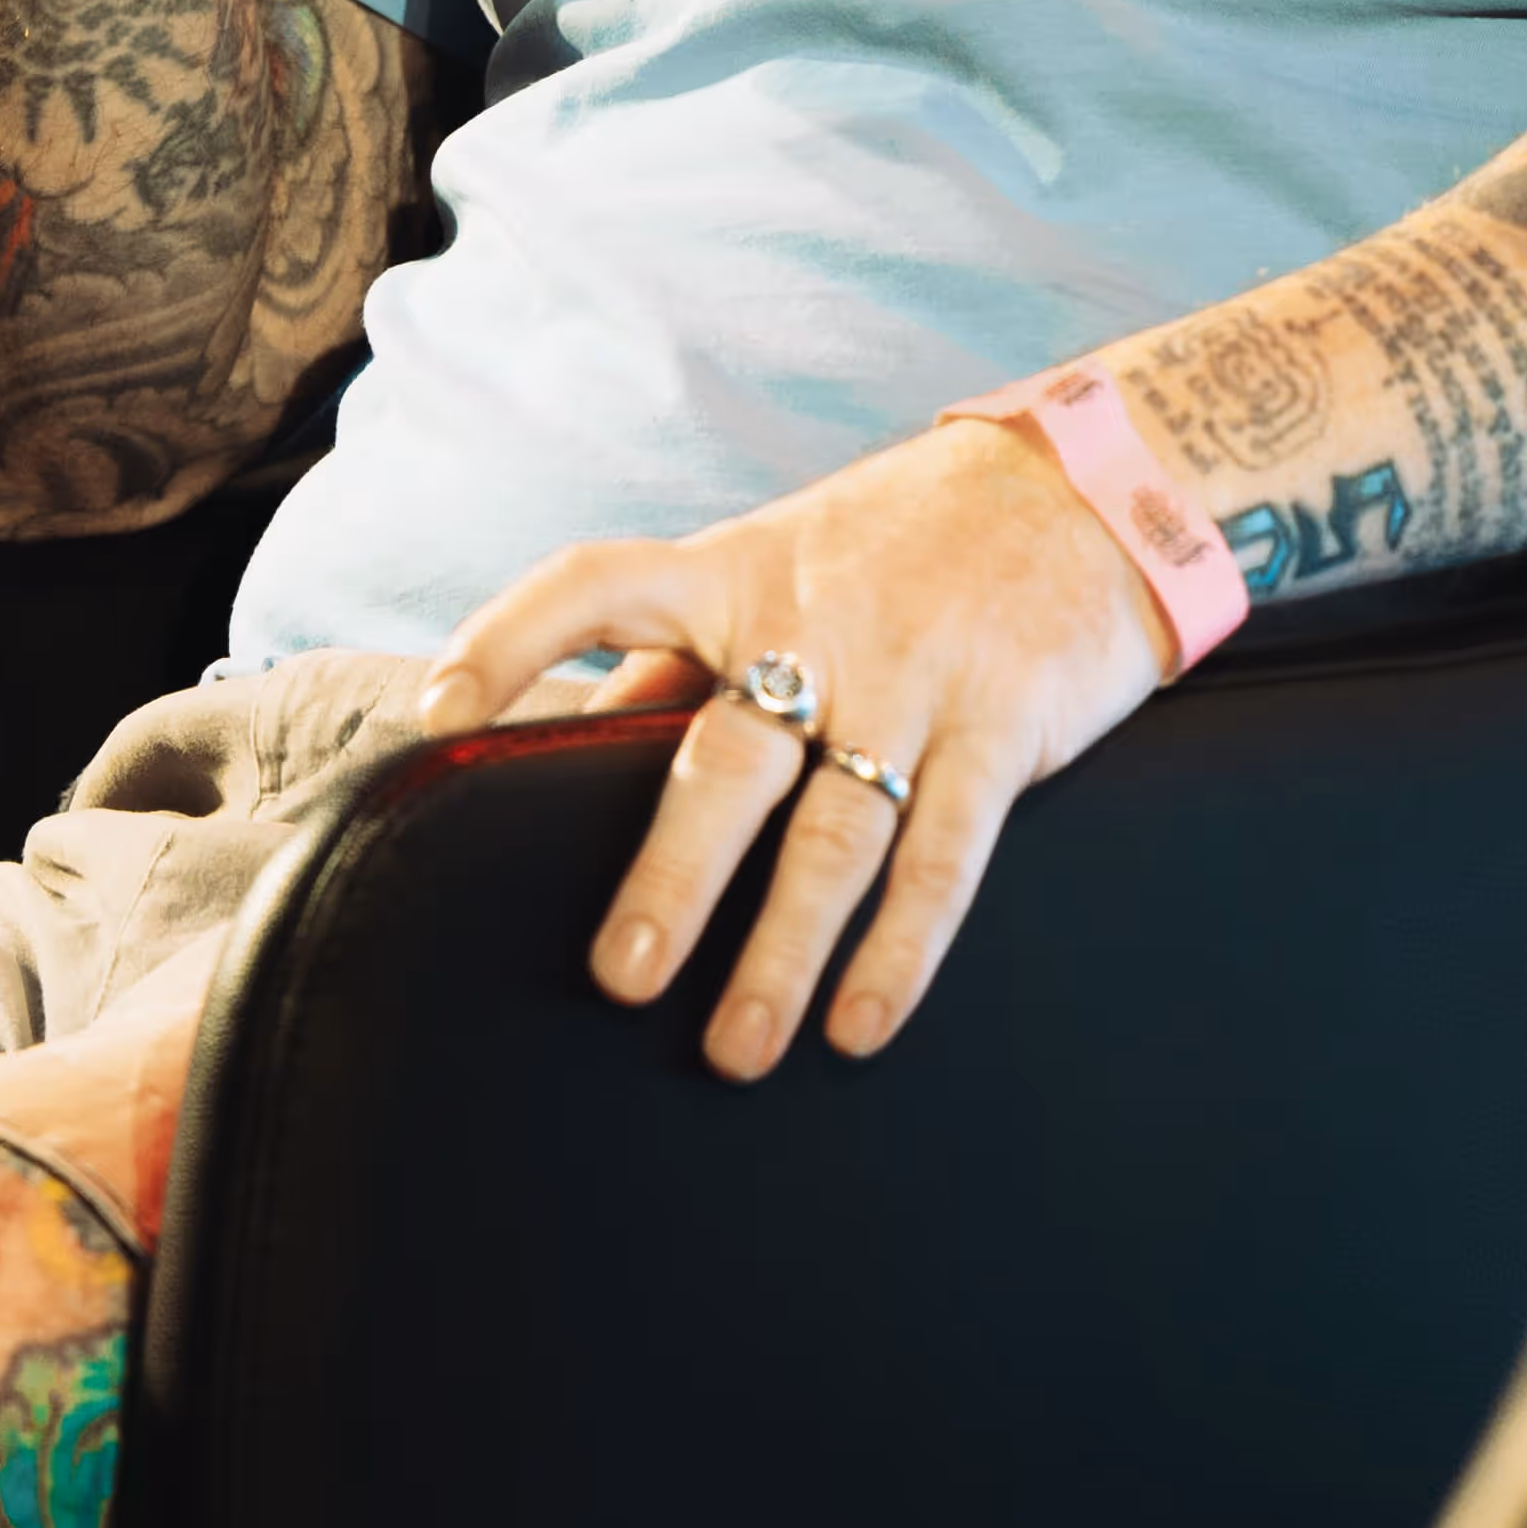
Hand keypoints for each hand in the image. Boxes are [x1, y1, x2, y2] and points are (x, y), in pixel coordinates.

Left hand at [411, 412, 1180, 1078]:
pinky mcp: (1004, 721)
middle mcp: (817, 623)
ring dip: (784, 948)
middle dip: (674, 873)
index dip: (511, 639)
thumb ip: (678, 654)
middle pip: (729, 756)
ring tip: (737, 1049)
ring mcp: (915, 675)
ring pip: (837, 829)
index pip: (598, 586)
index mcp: (737, 573)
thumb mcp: (781, 566)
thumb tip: (557, 742)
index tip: (435, 712)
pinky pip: (948, 850)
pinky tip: (860, 1022)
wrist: (1090, 479)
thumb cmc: (899, 546)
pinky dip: (903, 946)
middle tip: (621, 979)